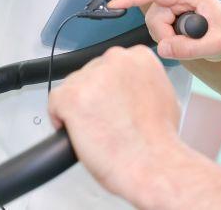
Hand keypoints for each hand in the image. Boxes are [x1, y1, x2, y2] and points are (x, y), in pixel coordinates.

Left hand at [49, 46, 184, 200]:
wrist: (151, 163)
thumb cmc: (158, 139)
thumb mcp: (164, 96)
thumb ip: (143, 84)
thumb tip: (132, 90)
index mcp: (138, 57)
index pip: (111, 65)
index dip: (109, 88)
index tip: (111, 102)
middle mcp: (114, 60)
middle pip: (90, 74)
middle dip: (94, 97)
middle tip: (104, 120)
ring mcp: (91, 76)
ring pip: (72, 87)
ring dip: (79, 108)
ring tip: (95, 131)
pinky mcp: (71, 96)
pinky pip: (55, 103)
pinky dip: (61, 119)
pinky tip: (77, 132)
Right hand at [111, 0, 220, 61]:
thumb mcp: (215, 46)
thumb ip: (189, 48)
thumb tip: (162, 47)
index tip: (116, 3)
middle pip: (154, 14)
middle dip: (164, 34)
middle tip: (185, 45)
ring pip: (154, 20)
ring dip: (167, 35)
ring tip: (189, 39)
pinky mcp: (171, 3)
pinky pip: (157, 21)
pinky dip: (167, 34)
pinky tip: (184, 35)